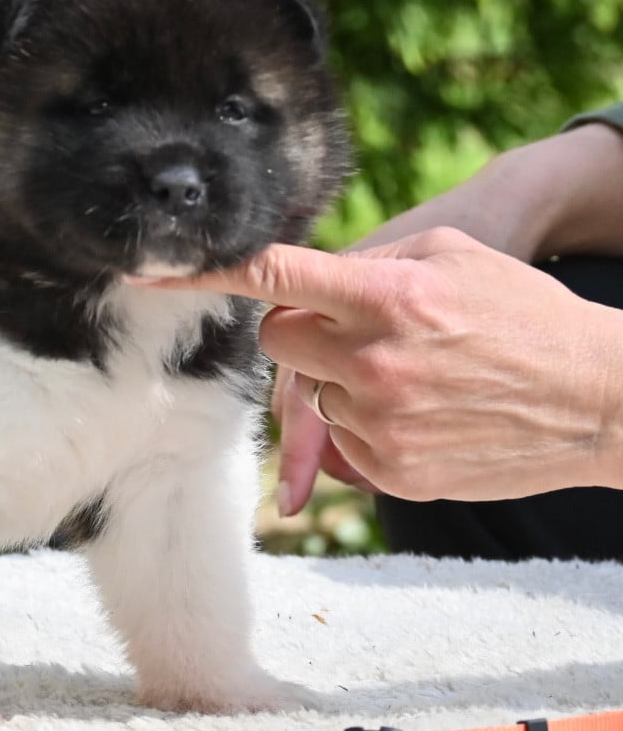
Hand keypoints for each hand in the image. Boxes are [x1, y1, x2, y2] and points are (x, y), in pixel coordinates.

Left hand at [153, 229, 622, 507]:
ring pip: (310, 395)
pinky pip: (339, 445)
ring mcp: (381, 422)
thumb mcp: (448, 257)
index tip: (152, 268)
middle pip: (275, 342)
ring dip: (340, 381)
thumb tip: (296, 287)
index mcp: (386, 295)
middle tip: (348, 327)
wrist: (600, 398)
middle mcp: (372, 360)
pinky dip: (364, 426)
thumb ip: (364, 265)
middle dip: (298, 330)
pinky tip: (422, 413)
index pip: (273, 277)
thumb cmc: (522, 312)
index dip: (207, 273)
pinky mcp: (392, 473)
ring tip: (413, 375)